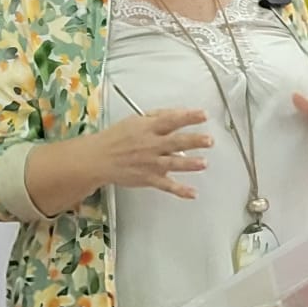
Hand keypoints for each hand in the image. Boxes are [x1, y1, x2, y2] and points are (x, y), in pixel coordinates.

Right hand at [91, 108, 212, 199]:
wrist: (98, 158)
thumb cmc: (116, 138)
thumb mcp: (135, 120)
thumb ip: (158, 116)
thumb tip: (178, 113)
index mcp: (148, 128)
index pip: (171, 120)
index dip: (188, 117)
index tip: (203, 115)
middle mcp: (151, 145)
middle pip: (175, 142)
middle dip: (193, 141)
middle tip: (208, 140)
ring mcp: (150, 163)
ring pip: (173, 163)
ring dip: (189, 164)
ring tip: (204, 163)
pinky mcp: (149, 178)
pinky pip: (166, 185)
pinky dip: (180, 190)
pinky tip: (192, 193)